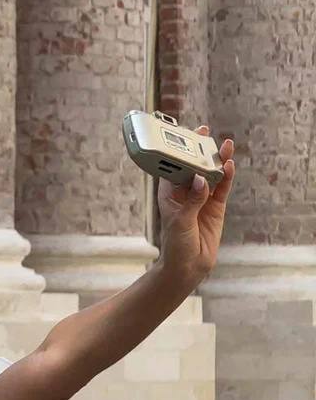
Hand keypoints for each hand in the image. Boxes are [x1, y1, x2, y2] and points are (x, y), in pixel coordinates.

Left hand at [156, 125, 236, 286]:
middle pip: (194, 167)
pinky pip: (222, 188)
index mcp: (170, 194)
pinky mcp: (216, 207)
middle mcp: (186, 193)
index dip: (179, 152)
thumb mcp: (181, 222)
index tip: (184, 137)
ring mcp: (202, 199)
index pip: (173, 168)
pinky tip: (230, 165)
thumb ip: (192, 201)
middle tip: (205, 133)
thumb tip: (201, 180)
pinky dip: (227, 177)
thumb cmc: (175, 245)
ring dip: (217, 161)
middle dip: (200, 150)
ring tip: (225, 145)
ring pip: (211, 175)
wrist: (188, 267)